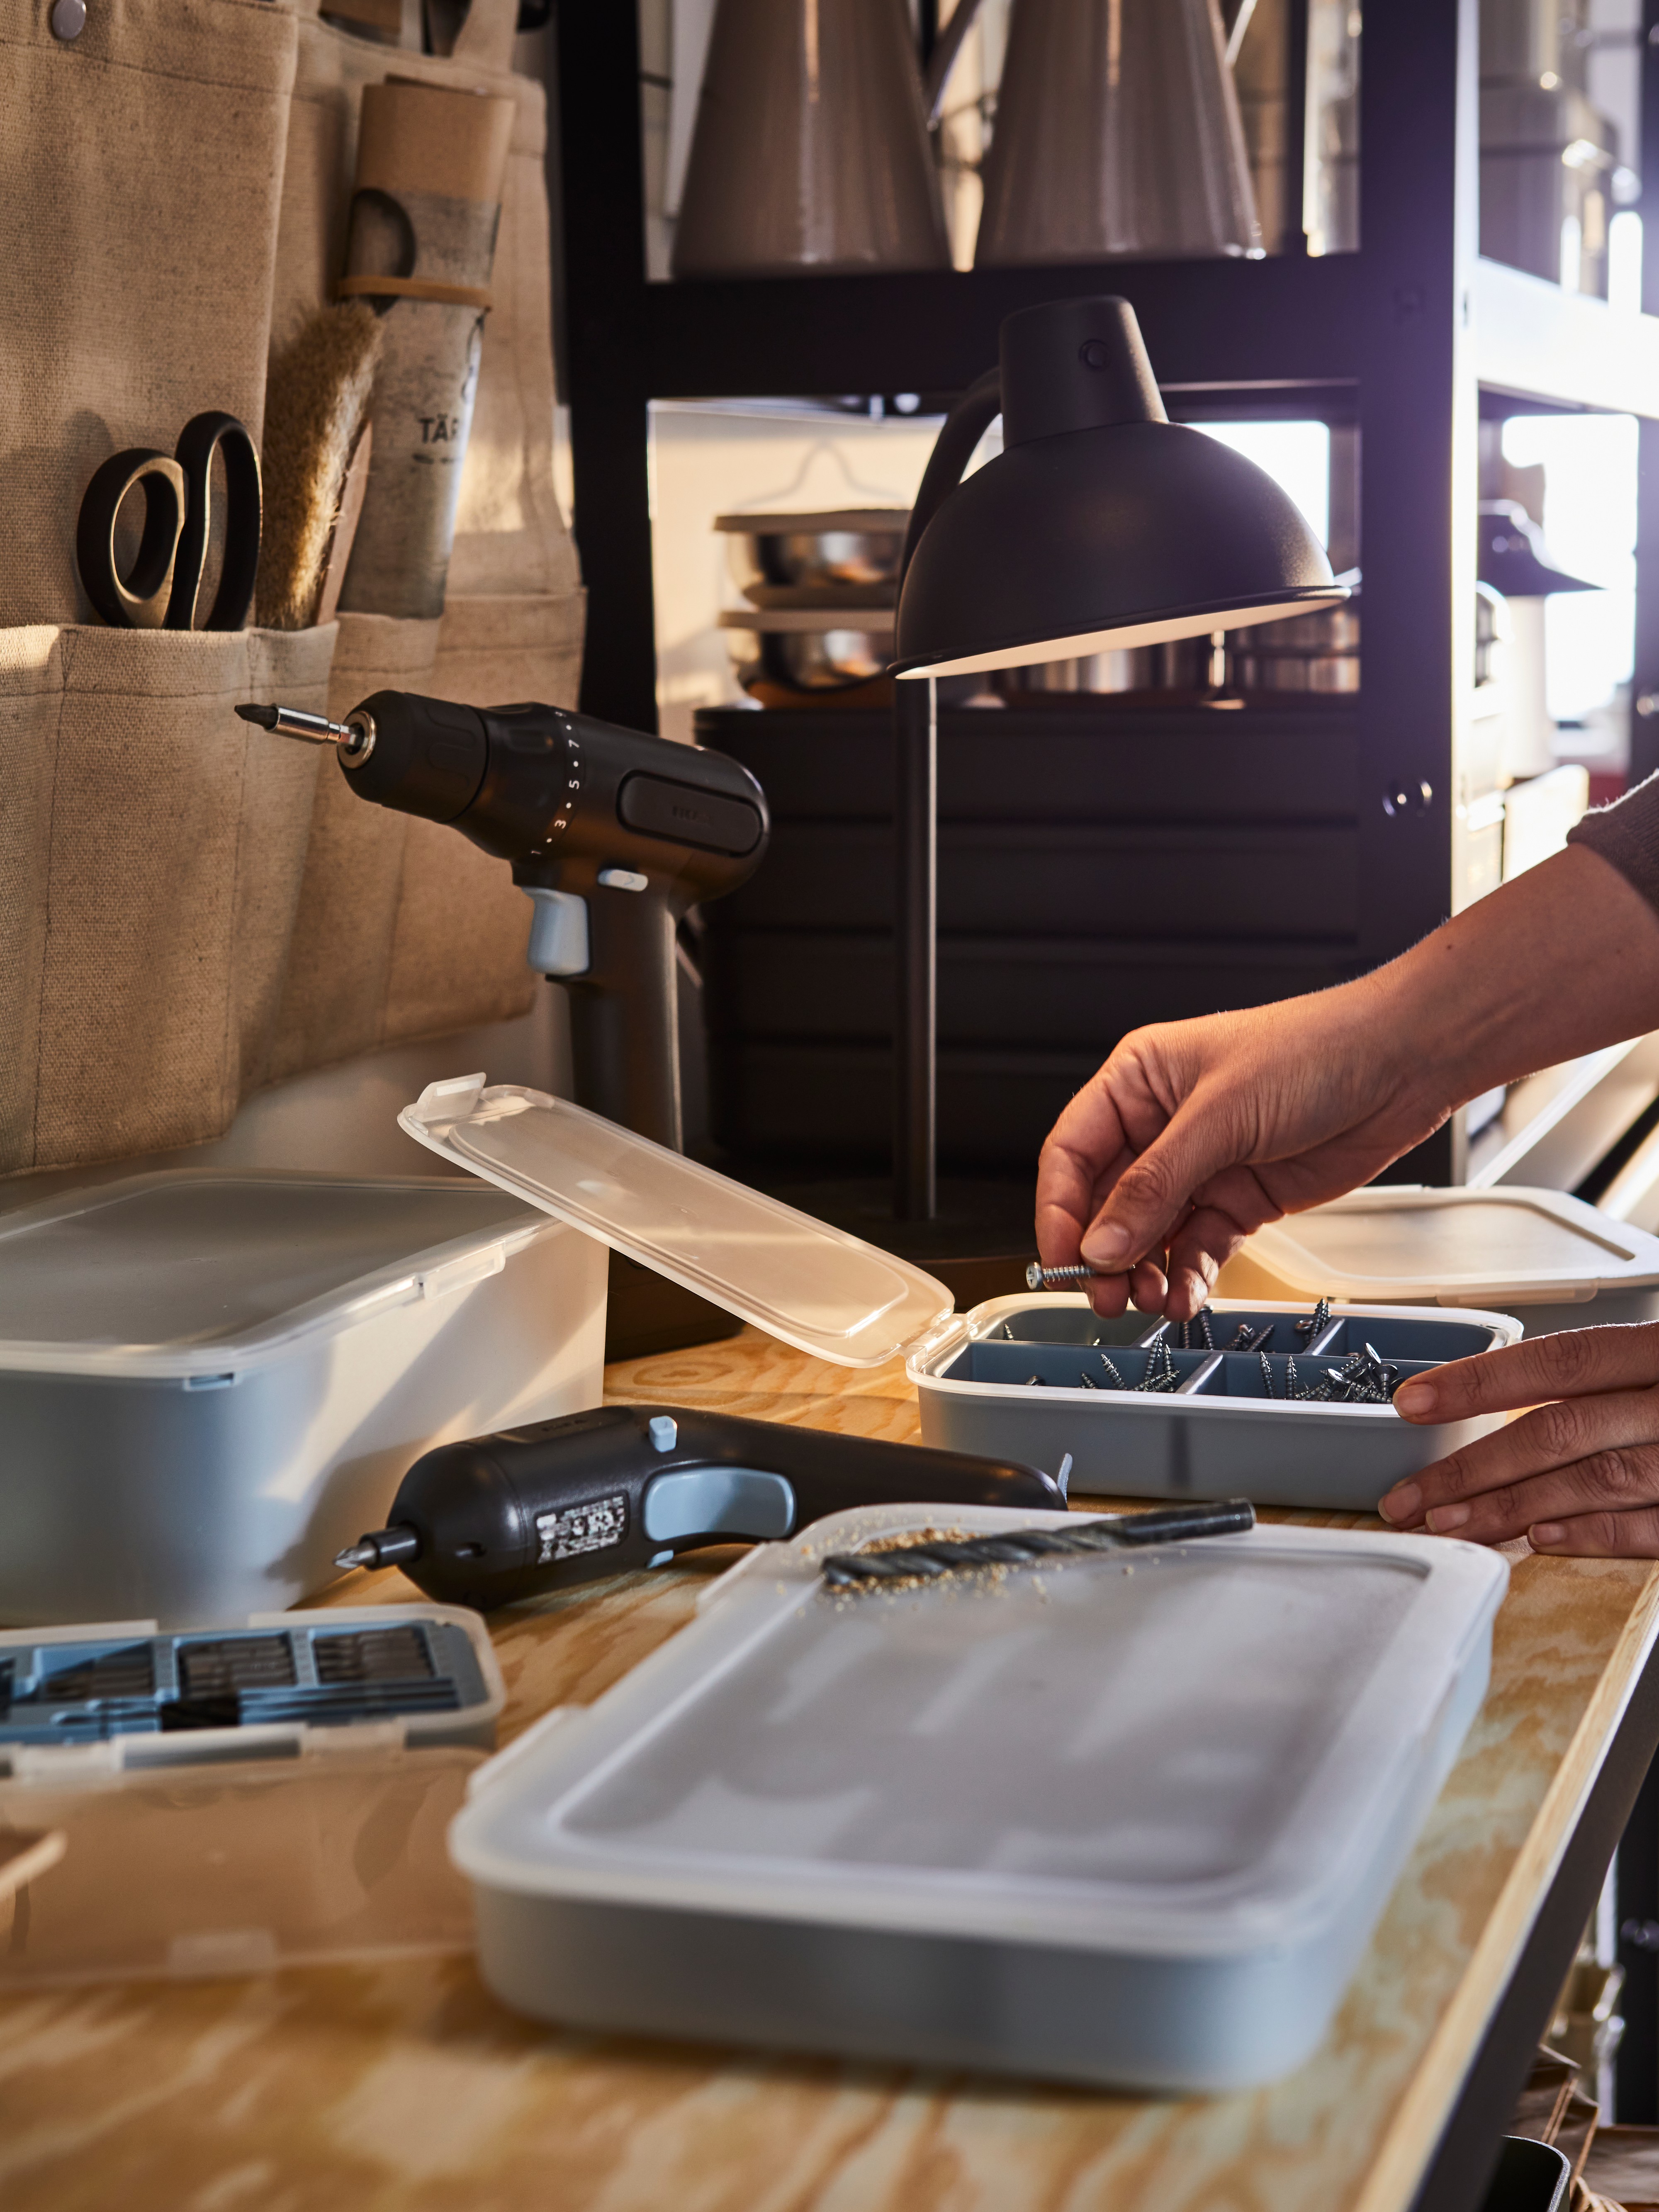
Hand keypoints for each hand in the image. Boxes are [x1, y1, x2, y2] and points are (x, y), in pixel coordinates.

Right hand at [1032, 848, 1658, 1323]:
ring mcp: (1201, 1165)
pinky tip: (1184, 1296)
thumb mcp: (1219, 1116)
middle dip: (1102, 1253)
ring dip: (1143, 1272)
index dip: (1059, 1210)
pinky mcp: (1239, 1199)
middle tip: (1103, 1296)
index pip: (1072, 1152)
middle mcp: (1161, 1125)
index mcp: (1138, 1081)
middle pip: (1106, 1202)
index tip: (1062, 1258)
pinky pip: (1196, 1248)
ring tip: (1147, 1301)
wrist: (1401, 1065)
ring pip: (1149, 1233)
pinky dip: (1187, 1277)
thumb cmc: (1314, 1051)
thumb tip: (1101, 1243)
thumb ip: (1155, 1186)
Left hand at [1379, 1325, 1658, 1553]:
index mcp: (1657, 1352)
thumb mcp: (1657, 1358)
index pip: (1558, 1361)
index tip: (1413, 1402)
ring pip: (1592, 1481)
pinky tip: (1538, 1541)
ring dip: (1512, 1506)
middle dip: (1473, 1467)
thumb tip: (1499, 1388)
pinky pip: (1648, 1526)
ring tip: (1448, 1524)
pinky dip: (1592, 1534)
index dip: (1480, 1381)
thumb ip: (1600, 1373)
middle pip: (1559, 1431)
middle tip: (1409, 1497)